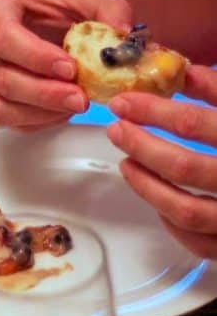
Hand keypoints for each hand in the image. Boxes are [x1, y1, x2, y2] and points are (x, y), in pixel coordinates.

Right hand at [0, 0, 131, 130]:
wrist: (55, 25)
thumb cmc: (63, 8)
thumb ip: (109, 8)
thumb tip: (120, 33)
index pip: (4, 38)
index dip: (36, 58)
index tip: (71, 68)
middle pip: (2, 78)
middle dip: (45, 94)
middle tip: (82, 99)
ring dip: (41, 113)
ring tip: (75, 106)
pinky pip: (8, 122)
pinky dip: (38, 122)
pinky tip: (62, 112)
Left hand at [107, 65, 216, 258]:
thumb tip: (182, 73)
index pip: (197, 125)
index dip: (154, 111)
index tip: (124, 102)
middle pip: (185, 167)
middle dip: (142, 146)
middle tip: (117, 129)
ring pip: (185, 210)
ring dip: (147, 186)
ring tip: (127, 163)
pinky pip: (199, 242)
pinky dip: (172, 222)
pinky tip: (159, 201)